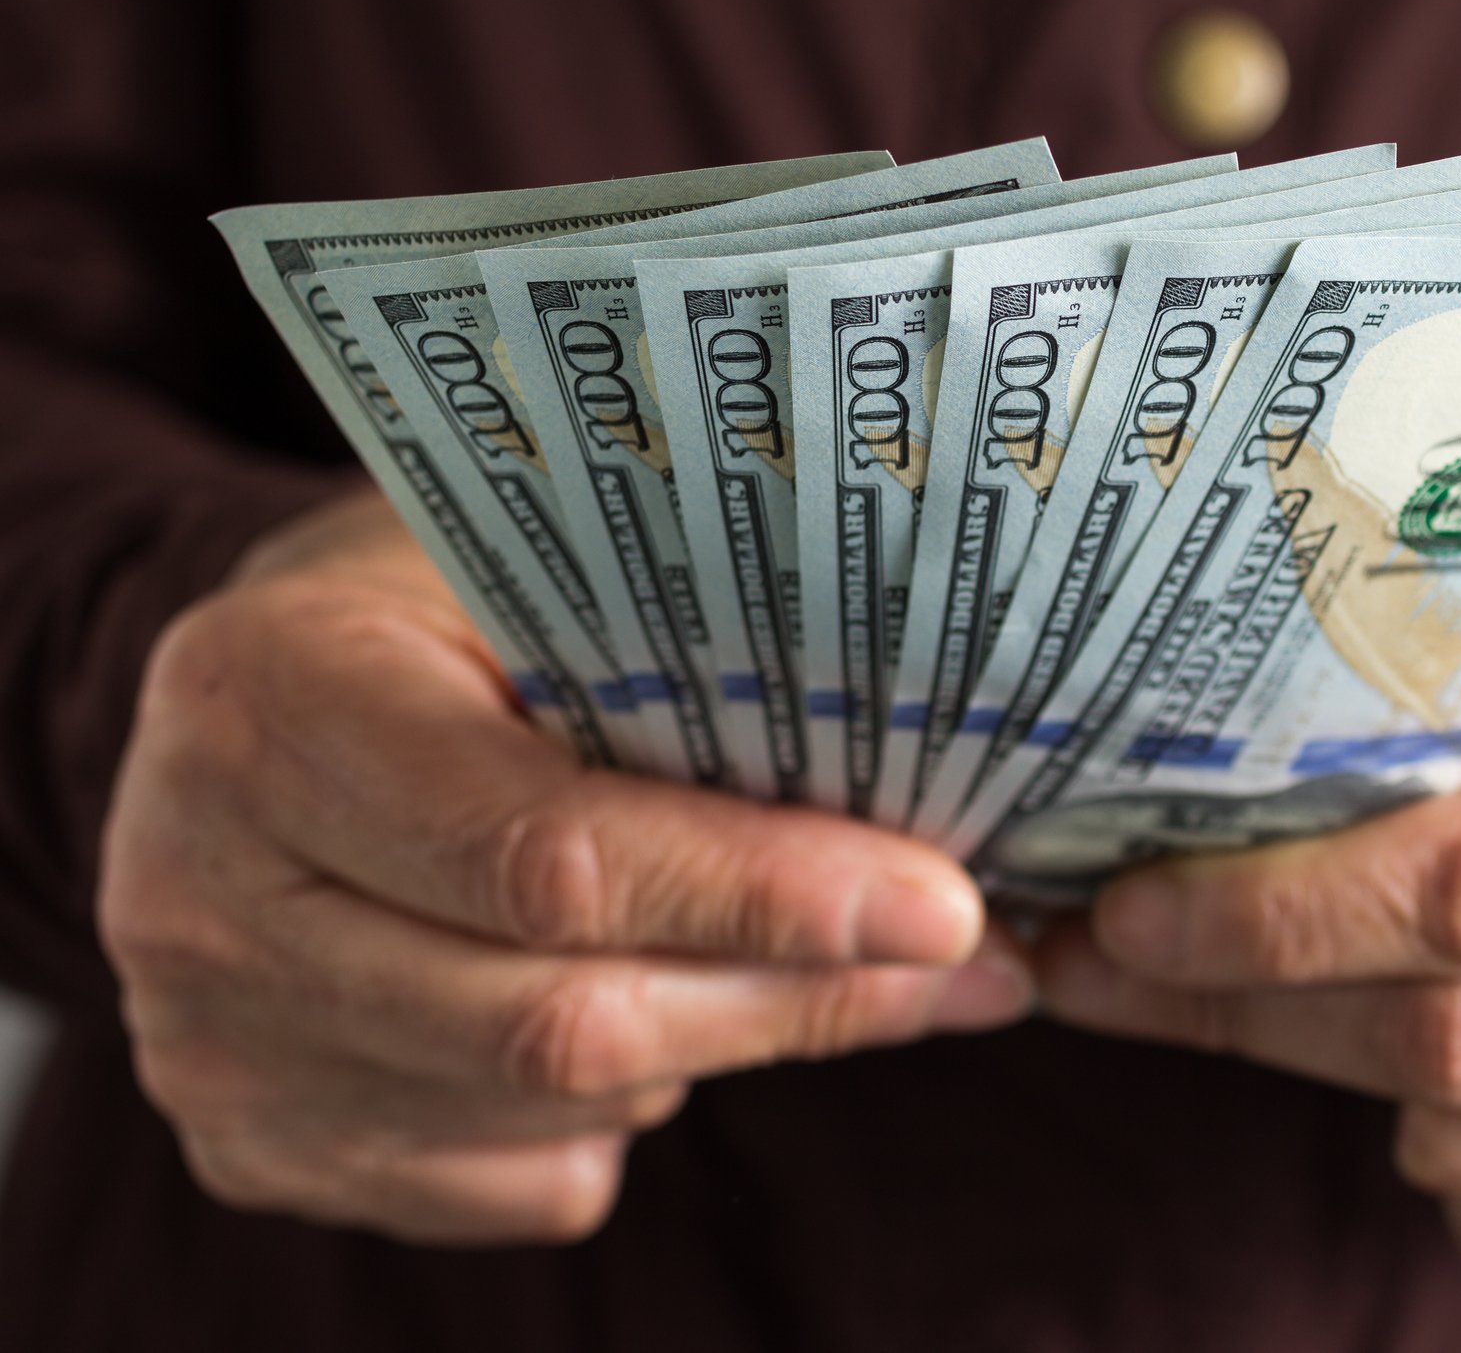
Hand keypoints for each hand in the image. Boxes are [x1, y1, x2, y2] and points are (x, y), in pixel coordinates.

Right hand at [99, 490, 1029, 1243]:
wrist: (252, 708)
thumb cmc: (430, 615)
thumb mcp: (534, 581)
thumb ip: (694, 685)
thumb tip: (929, 835)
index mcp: (270, 702)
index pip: (545, 852)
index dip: (761, 891)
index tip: (939, 904)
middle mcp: (203, 893)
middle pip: (557, 1017)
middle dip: (790, 994)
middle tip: (952, 961)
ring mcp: (213, 1044)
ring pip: (554, 1113)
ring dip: (723, 1046)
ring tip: (789, 957)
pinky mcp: (255, 1144)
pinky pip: (519, 1184)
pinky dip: (625, 1120)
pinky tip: (651, 1015)